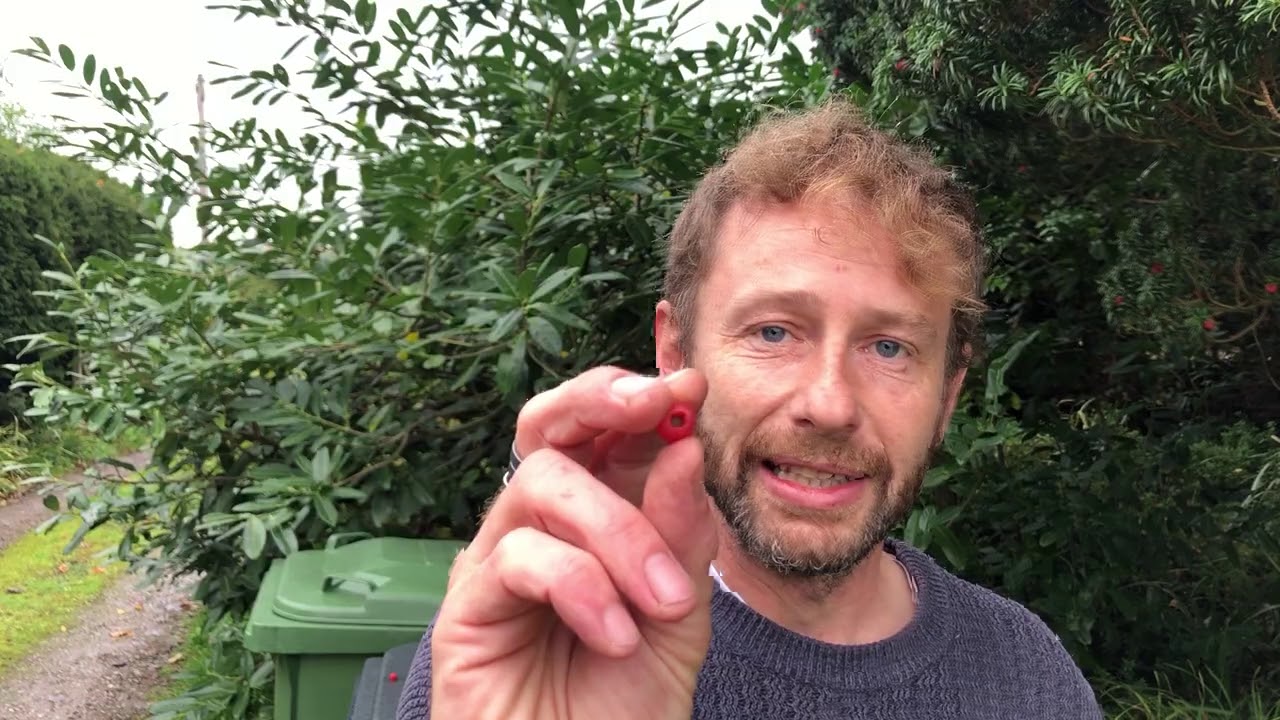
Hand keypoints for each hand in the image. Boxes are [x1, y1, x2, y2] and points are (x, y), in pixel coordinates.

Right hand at [429, 367, 716, 719]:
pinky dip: (581, 586)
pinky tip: (616, 636)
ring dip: (619, 533)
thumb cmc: (626, 703)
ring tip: (663, 604)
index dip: (637, 397)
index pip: (602, 433)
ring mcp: (498, 562)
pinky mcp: (466, 606)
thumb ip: (681, 533)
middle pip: (546, 426)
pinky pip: (520, 556)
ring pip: (543, 484)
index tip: (688, 390)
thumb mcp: (678, 612)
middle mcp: (540, 527)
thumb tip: (682, 445)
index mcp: (594, 517)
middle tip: (653, 405)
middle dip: (599, 400)